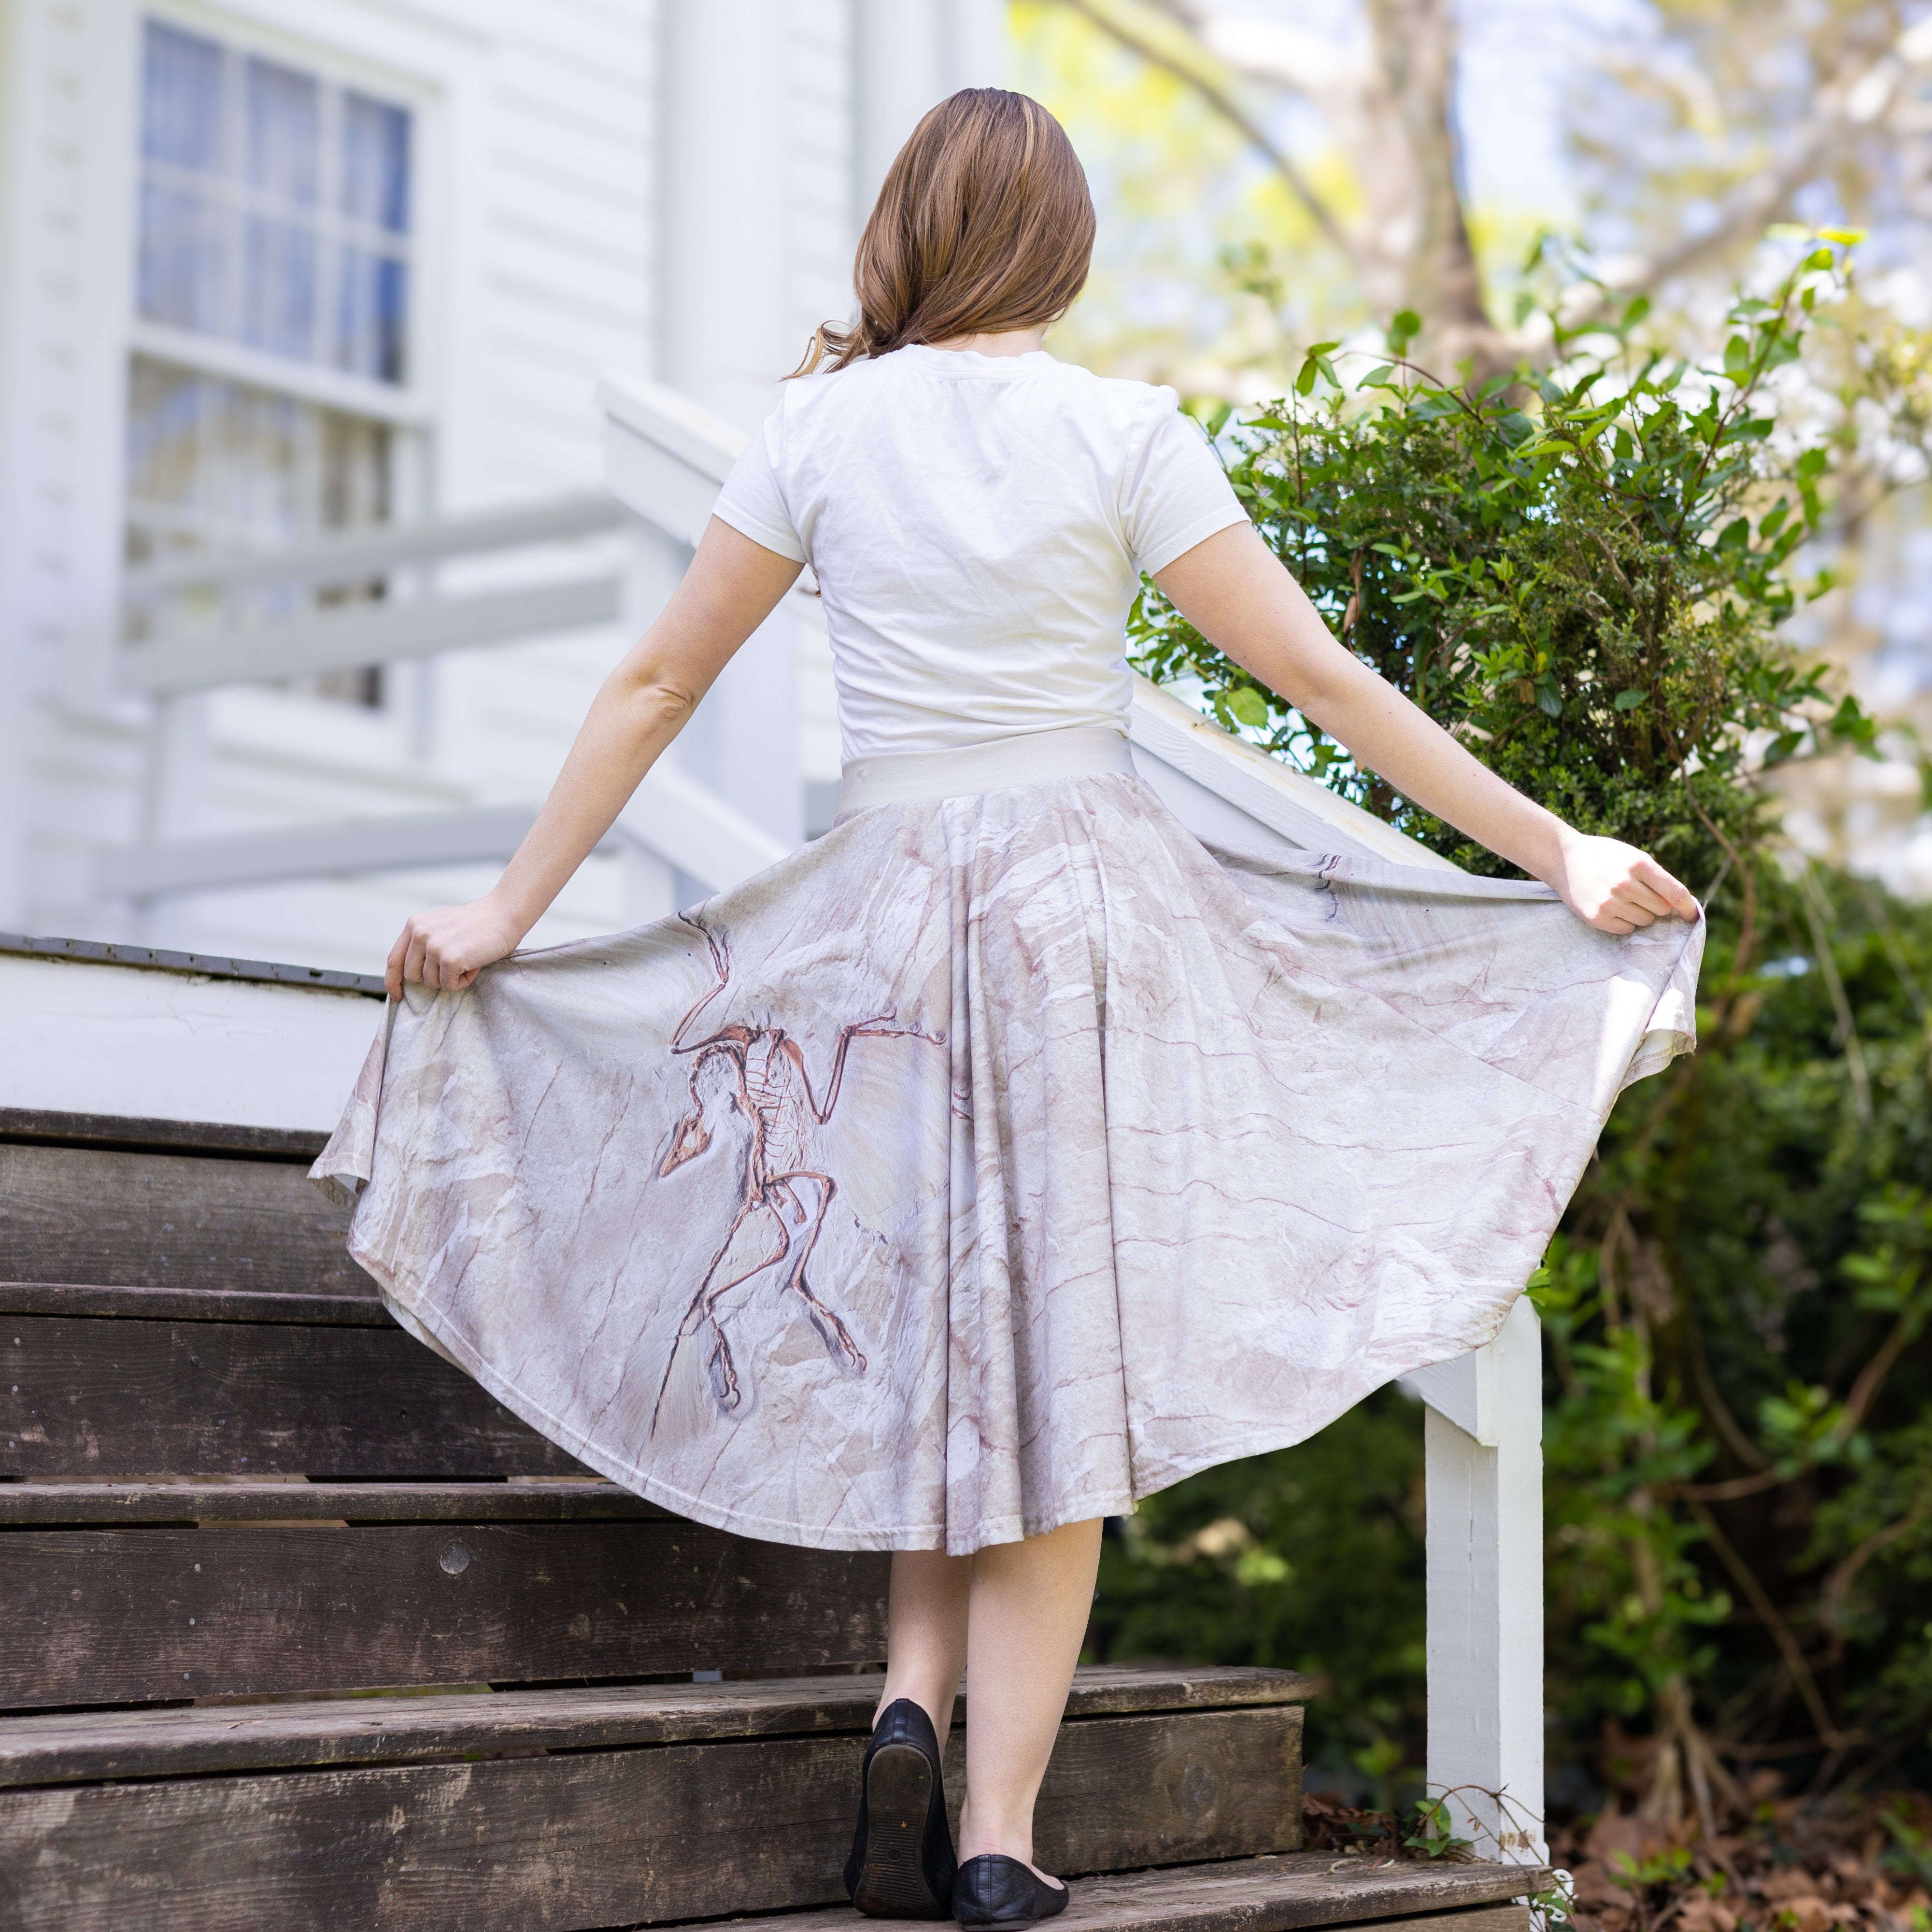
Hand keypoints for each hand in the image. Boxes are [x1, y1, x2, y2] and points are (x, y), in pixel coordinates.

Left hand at [385, 895, 525, 999]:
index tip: (397, 994)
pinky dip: (463, 981)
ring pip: (431, 983)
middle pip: (412, 976)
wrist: (504, 914)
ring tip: (467, 960)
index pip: (394, 959)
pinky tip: (474, 965)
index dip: (392, 981)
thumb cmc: (477, 924)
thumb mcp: (440, 927)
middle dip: (432, 977)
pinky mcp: (450, 959)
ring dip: (450, 978)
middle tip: (454, 964)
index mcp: (414, 925)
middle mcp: (419, 934)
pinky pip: (449, 985)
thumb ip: (422, 943)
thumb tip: (410, 976)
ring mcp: (434, 946)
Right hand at [1547, 831, 1699, 934]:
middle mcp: (1625, 884)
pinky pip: (1626, 929)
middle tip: (1639, 895)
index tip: (1693, 915)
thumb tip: (1680, 904)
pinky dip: (1624, 922)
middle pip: (1661, 909)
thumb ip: (1656, 877)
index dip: (1687, 907)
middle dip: (1656, 905)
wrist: (1564, 859)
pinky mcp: (1597, 917)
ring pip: (1644, 921)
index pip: (1675, 892)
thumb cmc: (1605, 857)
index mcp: (1639, 864)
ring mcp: (1610, 902)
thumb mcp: (1633, 856)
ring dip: (1639, 913)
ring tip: (1621, 899)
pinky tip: (1611, 907)